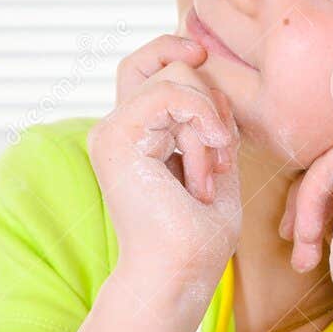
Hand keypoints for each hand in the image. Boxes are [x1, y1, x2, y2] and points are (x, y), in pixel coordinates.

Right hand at [87, 34, 241, 306]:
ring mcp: (111, 131)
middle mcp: (116, 128)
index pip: (149, 66)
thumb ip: (209, 120)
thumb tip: (210, 71)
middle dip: (210, 103)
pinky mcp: (116, 138)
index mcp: (135, 134)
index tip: (209, 76)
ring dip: (209, 124)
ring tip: (209, 174)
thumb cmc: (199, 236)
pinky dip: (202, 121)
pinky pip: (170, 92)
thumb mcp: (215, 162)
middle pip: (166, 64)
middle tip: (221, 158)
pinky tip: (211, 157)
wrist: (178, 274)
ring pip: (175, 75)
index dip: (179, 57)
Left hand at [279, 123, 332, 306]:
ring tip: (303, 253)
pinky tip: (309, 237)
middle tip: (293, 240)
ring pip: (331, 163)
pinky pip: (327, 164)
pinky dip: (310, 202)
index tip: (307, 238)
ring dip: (306, 208)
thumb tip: (317, 188)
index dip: (328, 204)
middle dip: (311, 202)